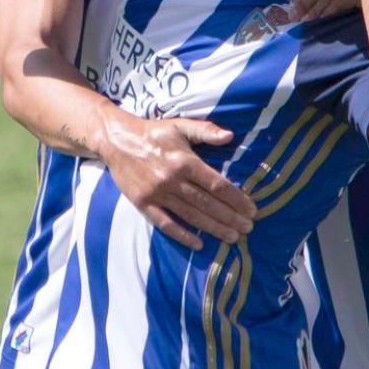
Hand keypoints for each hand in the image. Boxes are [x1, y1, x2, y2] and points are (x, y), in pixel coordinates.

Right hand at [96, 104, 256, 249]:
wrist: (116, 140)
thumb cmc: (153, 132)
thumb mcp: (180, 125)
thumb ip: (206, 131)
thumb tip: (230, 136)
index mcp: (185, 161)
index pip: (217, 185)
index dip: (236, 199)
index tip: (251, 209)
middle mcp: (172, 180)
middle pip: (207, 204)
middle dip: (230, 218)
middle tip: (248, 228)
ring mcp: (157, 194)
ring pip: (190, 216)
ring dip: (213, 228)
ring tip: (232, 237)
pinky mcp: (143, 204)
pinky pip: (165, 224)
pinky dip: (182, 235)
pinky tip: (199, 243)